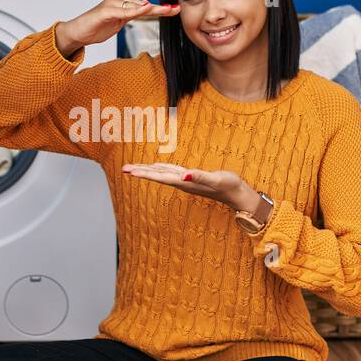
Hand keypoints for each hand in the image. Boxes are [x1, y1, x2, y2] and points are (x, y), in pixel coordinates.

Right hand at [56, 0, 180, 55]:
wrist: (76, 33)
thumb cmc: (94, 27)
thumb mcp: (117, 24)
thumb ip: (129, 17)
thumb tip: (144, 10)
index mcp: (122, 4)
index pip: (144, 7)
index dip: (159, 9)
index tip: (174, 10)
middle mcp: (118, 1)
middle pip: (143, 5)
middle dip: (160, 8)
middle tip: (175, 9)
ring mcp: (112, 4)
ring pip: (136, 7)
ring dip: (152, 9)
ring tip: (166, 9)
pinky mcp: (105, 11)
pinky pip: (123, 11)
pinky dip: (135, 10)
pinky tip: (145, 9)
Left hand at [120, 162, 249, 207]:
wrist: (237, 194)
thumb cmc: (228, 186)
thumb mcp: (215, 179)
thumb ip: (200, 176)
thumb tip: (184, 175)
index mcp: (185, 183)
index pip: (160, 177)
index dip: (145, 174)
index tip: (130, 172)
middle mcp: (182, 182)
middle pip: (157, 176)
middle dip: (140, 172)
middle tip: (124, 169)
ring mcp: (185, 180)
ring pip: (162, 174)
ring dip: (147, 171)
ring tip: (133, 168)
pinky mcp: (190, 177)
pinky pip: (171, 172)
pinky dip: (160, 168)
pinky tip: (156, 167)